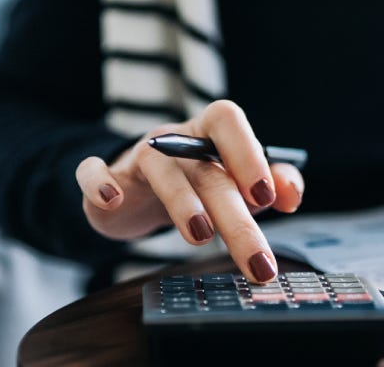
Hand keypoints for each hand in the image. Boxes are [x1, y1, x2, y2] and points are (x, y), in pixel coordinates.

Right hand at [74, 100, 304, 282]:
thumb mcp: (237, 184)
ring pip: (160, 170)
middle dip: (235, 217)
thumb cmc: (198, 184)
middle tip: (259, 261)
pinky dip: (99, 183)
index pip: (228, 122)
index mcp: (210, 134)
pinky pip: (93, 172)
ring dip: (182, 201)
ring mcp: (139, 157)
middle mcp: (175, 140)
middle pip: (207, 170)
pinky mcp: (107, 179)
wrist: (136, 190)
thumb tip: (290, 194)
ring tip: (201, 235)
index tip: (266, 196)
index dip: (247, 153)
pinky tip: (113, 201)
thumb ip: (272, 184)